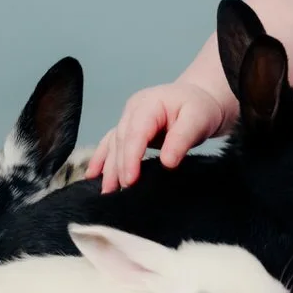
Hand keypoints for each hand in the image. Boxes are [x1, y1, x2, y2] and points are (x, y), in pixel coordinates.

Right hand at [86, 82, 227, 193]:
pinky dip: (102, 160)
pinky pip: (110, 144)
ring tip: (107, 192)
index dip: (131, 158)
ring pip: (113, 145)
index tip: (131, 180)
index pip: (135, 134)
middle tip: (121, 193)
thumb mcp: (197, 120)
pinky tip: (92, 176)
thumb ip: (182, 139)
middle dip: (119, 168)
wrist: (200, 99)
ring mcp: (128, 119)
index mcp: (148, 104)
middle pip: (121, 142)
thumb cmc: (200, 108)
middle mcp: (133, 111)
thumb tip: (167, 162)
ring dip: (109, 169)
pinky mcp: (129, 130)